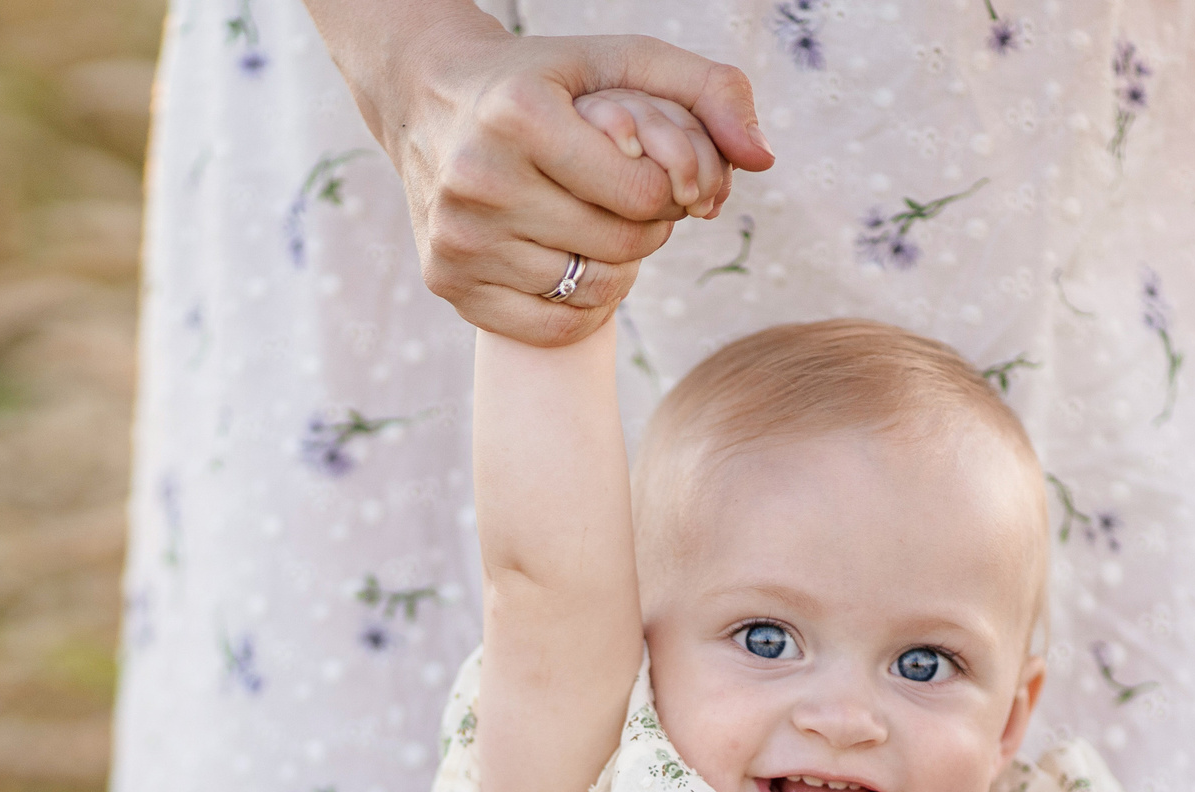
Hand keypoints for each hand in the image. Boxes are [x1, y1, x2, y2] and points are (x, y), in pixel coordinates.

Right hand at [307, 2, 771, 345]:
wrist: (430, 99)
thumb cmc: (547, 80)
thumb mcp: (623, 60)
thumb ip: (708, 92)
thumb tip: (764, 160)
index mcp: (519, 115)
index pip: (646, 193)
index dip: (671, 190)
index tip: (652, 171)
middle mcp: (479, 179)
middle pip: (622, 245)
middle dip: (647, 228)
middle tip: (627, 200)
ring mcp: (457, 238)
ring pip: (591, 289)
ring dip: (615, 266)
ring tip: (593, 221)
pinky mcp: (446, 282)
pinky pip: (552, 328)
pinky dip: (581, 305)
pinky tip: (570, 261)